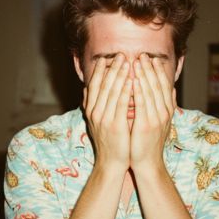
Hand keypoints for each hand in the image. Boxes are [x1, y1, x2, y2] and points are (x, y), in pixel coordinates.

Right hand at [83, 54, 131, 171]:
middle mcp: (95, 112)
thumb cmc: (108, 142)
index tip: (107, 58)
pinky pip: (122, 104)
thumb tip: (86, 89)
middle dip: (113, 68)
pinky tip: (132, 80)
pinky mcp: (115, 125)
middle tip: (121, 55)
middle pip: (103, 85)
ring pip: (112, 91)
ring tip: (128, 62)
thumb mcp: (95, 121)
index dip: (100, 70)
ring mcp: (104, 119)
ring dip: (120, 74)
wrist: (110, 163)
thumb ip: (92, 104)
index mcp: (91, 110)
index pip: (94, 85)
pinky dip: (126, 90)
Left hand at [130, 54, 175, 171]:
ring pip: (150, 91)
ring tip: (137, 62)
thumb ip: (166, 104)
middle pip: (158, 85)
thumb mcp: (161, 121)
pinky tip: (133, 80)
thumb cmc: (149, 143)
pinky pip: (142, 104)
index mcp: (167, 110)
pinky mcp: (146, 124)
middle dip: (150, 69)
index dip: (158, 71)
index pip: (164, 86)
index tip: (152, 59)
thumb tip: (172, 88)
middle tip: (142, 55)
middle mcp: (164, 112)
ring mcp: (156, 118)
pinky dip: (138, 90)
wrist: (148, 163)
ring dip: (143, 75)